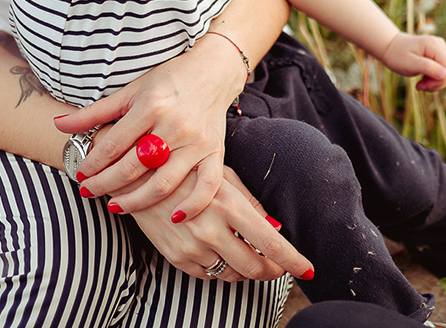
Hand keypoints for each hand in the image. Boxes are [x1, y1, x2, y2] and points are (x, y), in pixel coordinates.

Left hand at [55, 37, 242, 217]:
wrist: (213, 70)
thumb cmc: (168, 81)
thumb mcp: (131, 90)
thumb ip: (95, 112)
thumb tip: (58, 124)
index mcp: (151, 106)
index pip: (114, 144)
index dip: (93, 163)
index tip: (80, 174)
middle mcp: (175, 125)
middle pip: (134, 167)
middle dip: (106, 184)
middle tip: (88, 192)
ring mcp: (197, 142)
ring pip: (163, 183)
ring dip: (136, 201)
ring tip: (116, 207)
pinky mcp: (216, 152)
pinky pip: (208, 185)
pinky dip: (192, 205)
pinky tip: (173, 218)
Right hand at [127, 166, 313, 282]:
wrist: (138, 176)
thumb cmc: (187, 169)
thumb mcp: (223, 177)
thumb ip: (251, 205)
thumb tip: (276, 230)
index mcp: (229, 204)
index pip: (271, 243)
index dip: (293, 261)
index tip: (308, 270)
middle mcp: (211, 229)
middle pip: (255, 267)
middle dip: (272, 271)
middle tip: (279, 266)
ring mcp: (192, 246)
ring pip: (232, 274)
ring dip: (247, 270)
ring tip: (250, 256)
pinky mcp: (176, 258)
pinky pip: (209, 275)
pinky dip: (222, 269)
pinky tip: (223, 254)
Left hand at [379, 32, 445, 91]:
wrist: (390, 47)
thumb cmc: (397, 55)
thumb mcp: (409, 64)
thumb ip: (428, 68)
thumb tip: (445, 75)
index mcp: (434, 45)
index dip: (439, 81)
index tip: (421, 86)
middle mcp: (440, 45)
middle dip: (436, 83)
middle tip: (419, 87)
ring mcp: (441, 49)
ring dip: (435, 83)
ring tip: (420, 84)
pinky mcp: (439, 55)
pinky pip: (443, 71)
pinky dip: (434, 79)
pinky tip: (423, 79)